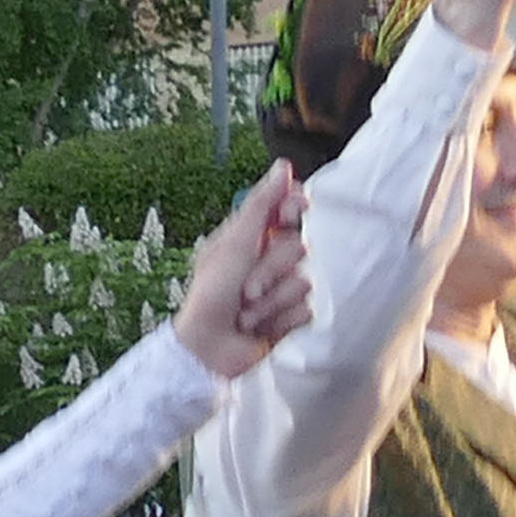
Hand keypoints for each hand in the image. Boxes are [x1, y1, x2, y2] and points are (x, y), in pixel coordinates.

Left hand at [170, 164, 316, 376]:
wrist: (208, 349)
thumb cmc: (211, 295)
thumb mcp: (234, 244)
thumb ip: (261, 205)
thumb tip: (283, 167)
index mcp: (251, 238)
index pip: (290, 210)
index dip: (295, 209)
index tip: (294, 211)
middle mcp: (269, 260)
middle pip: (299, 246)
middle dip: (271, 270)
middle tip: (246, 288)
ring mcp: (282, 289)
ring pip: (304, 279)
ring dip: (273, 299)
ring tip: (247, 312)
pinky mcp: (291, 317)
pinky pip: (307, 308)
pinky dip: (281, 319)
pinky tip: (261, 328)